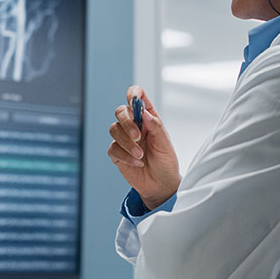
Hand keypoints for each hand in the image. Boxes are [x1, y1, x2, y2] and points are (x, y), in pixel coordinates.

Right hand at [107, 85, 180, 210]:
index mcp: (148, 117)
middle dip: (127, 123)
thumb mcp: (165, 143)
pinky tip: (137, 163)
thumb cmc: (165, 162)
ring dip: (127, 143)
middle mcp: (134, 125)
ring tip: (140, 155)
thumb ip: (155, 126)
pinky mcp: (117, 153)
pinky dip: (125, 156)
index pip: (137, 96)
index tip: (133, 100)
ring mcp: (124, 139)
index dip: (133, 94)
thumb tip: (143, 112)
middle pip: (121, 112)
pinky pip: (113, 148)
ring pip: (114, 129)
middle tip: (138, 137)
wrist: (160, 185)